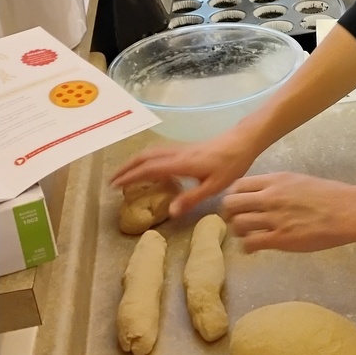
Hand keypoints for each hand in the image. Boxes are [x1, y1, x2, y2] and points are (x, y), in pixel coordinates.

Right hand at [111, 130, 256, 216]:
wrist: (243, 141)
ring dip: (135, 162)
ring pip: (151, 152)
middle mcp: (177, 154)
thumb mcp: (214, 186)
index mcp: (181, 163)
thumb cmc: (231, 164)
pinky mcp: (187, 148)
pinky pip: (160, 152)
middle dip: (126, 168)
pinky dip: (147, 159)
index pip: (148, 169)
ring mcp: (181, 149)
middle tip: (112, 181)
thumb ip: (191, 199)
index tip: (114, 186)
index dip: (130, 177)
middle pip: (144, 157)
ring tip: (125, 174)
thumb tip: (169, 213)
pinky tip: (150, 169)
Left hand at [222, 172, 355, 252]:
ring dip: (239, 231)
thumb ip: (278, 187)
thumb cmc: (329, 195)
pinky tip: (255, 248)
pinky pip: (250, 243)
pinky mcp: (280, 239)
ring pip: (238, 224)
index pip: (238, 185)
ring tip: (249, 235)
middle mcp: (270, 197)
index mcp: (275, 180)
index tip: (238, 204)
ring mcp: (274, 218)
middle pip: (231, 204)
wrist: (347, 211)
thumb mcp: (299, 181)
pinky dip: (248, 247)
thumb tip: (263, 194)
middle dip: (229, 213)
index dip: (233, 196)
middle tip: (236, 221)